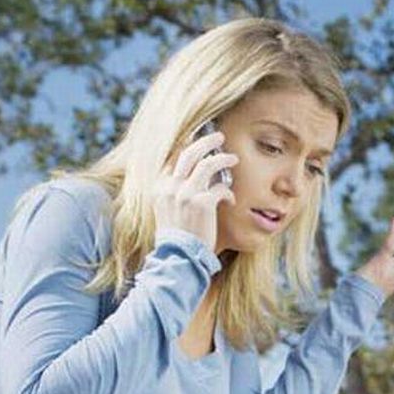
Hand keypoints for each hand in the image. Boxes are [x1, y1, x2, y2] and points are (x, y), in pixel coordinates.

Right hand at [153, 130, 238, 253]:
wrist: (178, 257)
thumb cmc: (176, 237)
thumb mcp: (166, 211)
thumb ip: (174, 193)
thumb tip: (193, 177)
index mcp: (160, 188)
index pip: (174, 158)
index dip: (188, 147)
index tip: (200, 143)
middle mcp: (170, 187)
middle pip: (189, 154)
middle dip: (206, 142)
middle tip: (218, 137)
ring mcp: (186, 194)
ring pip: (207, 165)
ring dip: (222, 159)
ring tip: (233, 158)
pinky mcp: (202, 204)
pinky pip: (220, 188)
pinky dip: (228, 192)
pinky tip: (230, 199)